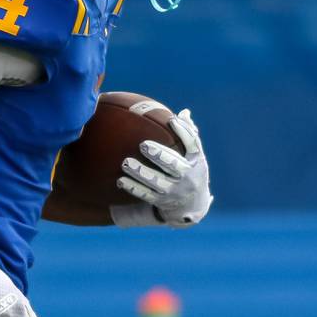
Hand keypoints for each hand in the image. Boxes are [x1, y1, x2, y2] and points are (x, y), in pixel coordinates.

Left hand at [112, 107, 212, 227]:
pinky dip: (133, 188)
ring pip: (156, 181)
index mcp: (196, 161)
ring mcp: (174, 190)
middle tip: (143, 144)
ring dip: (140, 173)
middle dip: (158, 154)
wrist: (192, 204)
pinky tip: (120, 181)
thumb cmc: (191, 171)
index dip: (184, 132)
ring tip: (126, 163)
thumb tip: (184, 112)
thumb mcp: (195, 156)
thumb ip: (189, 135)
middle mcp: (186, 176)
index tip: (172, 120)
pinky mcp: (162, 201)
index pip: (193, 144)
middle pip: (173, 164)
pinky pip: (146, 195)